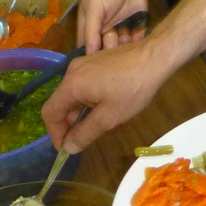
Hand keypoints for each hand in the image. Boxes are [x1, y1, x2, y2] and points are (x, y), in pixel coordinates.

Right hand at [41, 35, 165, 152]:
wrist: (154, 57)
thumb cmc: (132, 89)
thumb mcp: (108, 117)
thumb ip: (84, 134)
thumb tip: (67, 147)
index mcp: (71, 84)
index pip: (50, 113)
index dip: (55, 133)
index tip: (66, 148)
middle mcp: (73, 71)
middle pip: (60, 102)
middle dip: (68, 124)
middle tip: (82, 140)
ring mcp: (84, 63)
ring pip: (73, 94)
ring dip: (78, 113)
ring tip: (95, 126)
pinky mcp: (96, 61)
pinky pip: (83, 84)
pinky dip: (87, 100)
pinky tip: (103, 108)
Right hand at [77, 0, 150, 53]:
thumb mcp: (92, 8)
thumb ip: (90, 31)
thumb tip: (88, 55)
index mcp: (90, 26)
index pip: (87, 47)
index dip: (90, 56)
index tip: (94, 62)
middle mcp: (105, 30)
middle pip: (105, 50)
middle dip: (108, 48)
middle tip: (111, 35)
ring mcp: (121, 29)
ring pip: (121, 48)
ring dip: (122, 45)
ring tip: (122, 32)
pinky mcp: (137, 26)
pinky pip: (136, 41)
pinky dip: (135, 42)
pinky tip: (133, 33)